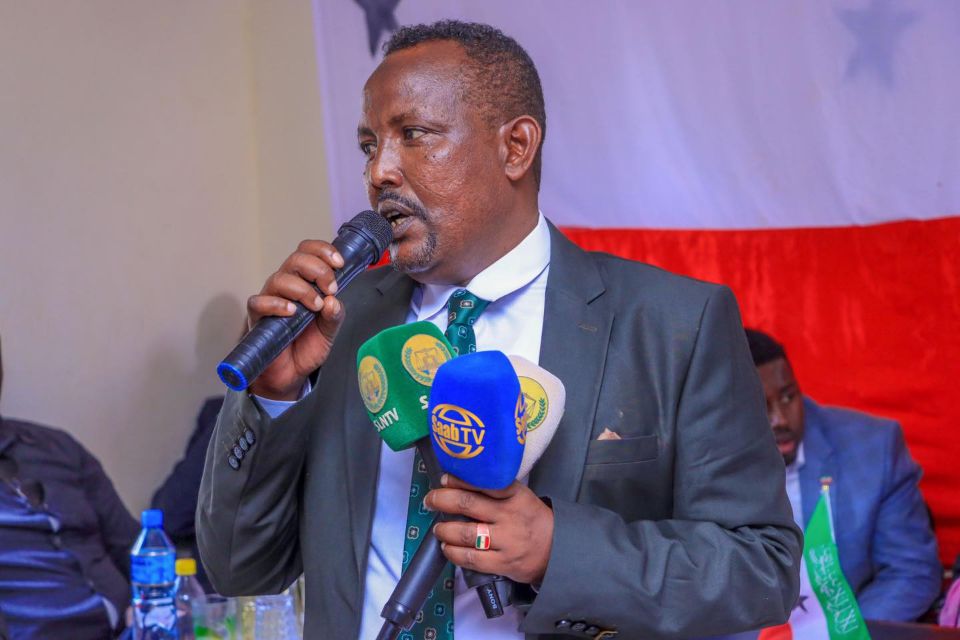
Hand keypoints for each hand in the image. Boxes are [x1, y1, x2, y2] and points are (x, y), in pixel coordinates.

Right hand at [247, 240, 345, 399]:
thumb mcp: (330, 330)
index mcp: (304, 281)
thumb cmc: (307, 345)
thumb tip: (332, 300)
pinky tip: (291, 312)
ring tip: (314, 306)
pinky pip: (259, 302)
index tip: (339, 264)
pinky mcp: (257, 316)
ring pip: (280, 278)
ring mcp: (270, 299)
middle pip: (296, 259)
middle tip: (330, 289)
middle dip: (318, 270)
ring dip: (302, 289)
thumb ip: (335, 314)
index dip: (323, 251)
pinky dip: (277, 304)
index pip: (308, 251)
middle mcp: (286, 285)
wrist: (291, 373)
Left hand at [426, 475, 553, 584]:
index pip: (483, 483)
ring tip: (438, 529)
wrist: (558, 550)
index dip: (459, 480)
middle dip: (442, 500)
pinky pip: (471, 558)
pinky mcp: (502, 563)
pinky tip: (447, 548)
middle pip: (468, 504)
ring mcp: (506, 541)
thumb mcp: (521, 497)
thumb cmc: (532, 519)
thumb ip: (497, 489)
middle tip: (430, 500)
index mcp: (515, 495)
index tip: (444, 479)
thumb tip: (460, 482)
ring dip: (445, 529)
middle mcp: (509, 516)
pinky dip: (453, 553)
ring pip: (465, 533)